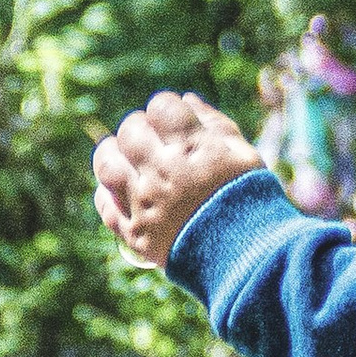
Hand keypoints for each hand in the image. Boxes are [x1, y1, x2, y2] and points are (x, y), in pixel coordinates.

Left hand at [91, 88, 265, 269]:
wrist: (249, 256)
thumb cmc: (249, 199)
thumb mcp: (242, 154)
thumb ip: (213, 123)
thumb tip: (186, 99)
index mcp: (191, 148)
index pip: (160, 106)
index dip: (166, 108)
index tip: (172, 119)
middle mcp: (161, 172)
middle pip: (130, 131)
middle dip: (141, 129)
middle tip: (154, 141)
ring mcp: (144, 203)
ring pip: (107, 164)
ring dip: (113, 154)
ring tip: (128, 159)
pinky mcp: (135, 233)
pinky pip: (106, 205)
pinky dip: (109, 194)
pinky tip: (124, 191)